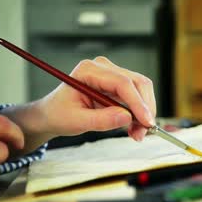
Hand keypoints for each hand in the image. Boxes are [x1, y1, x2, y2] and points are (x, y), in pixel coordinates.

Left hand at [37, 57, 156, 140]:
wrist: (54, 114)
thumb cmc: (59, 114)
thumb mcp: (76, 121)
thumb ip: (101, 120)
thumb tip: (127, 117)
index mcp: (89, 70)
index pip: (122, 83)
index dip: (137, 103)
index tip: (146, 122)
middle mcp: (104, 68)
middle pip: (138, 83)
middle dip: (145, 109)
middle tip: (143, 132)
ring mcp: (113, 75)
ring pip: (142, 90)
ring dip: (144, 113)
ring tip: (137, 133)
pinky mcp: (119, 85)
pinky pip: (138, 97)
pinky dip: (140, 114)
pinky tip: (134, 128)